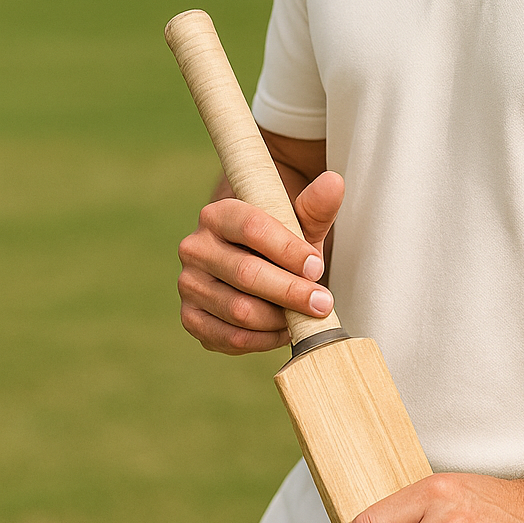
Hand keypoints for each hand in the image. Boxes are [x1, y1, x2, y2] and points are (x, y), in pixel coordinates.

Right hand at [177, 171, 343, 352]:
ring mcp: (189, 284)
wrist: (253, 264)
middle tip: (322, 303)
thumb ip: (315, 206)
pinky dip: (263, 340)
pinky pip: (229, 337)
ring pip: (239, 310)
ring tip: (304, 315)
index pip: (253, 229)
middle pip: (247, 273)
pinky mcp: (191, 318)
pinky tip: (283, 329)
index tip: (318, 267)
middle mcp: (196, 247)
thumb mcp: (298, 223)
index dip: (289, 251)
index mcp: (218, 214)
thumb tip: (334, 182)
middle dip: (291, 291)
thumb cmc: (278, 243)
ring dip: (279, 317)